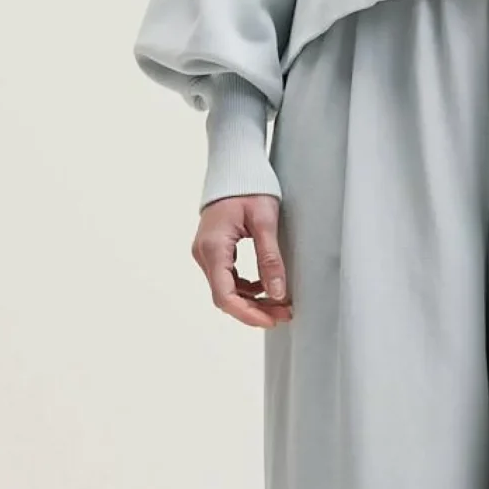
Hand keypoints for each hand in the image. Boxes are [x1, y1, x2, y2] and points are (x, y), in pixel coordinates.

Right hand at [192, 193, 292, 326]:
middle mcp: (203, 253)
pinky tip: (266, 287)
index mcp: (214, 247)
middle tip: (285, 313)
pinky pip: (226, 278)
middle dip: (255, 310)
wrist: (235, 168)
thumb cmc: (250, 188)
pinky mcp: (213, 251)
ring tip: (281, 304)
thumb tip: (277, 293)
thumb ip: (270, 259)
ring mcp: (205, 253)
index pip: (225, 295)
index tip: (272, 320)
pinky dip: (246, 288)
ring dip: (252, 301)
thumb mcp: (266, 221)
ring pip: (226, 290)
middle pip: (225, 296)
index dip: (248, 314)